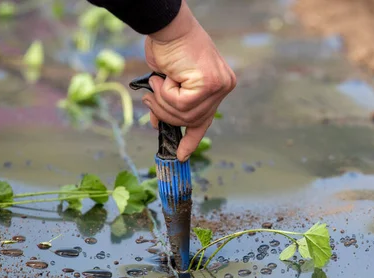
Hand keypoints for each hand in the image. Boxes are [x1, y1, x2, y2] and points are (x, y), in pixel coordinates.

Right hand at [142, 0, 235, 161]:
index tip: (182, 155)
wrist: (167, 26)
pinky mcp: (209, 84)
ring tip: (156, 83)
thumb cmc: (167, 48)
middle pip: (192, 120)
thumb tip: (159, 124)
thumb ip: (171, 105)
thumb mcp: (169, 83)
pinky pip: (180, 104)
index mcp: (219, 85)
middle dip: (165, 113)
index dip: (191, 139)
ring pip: (184, 114)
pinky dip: (164, 93)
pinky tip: (162, 77)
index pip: (205, 119)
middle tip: (150, 98)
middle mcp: (223, 86)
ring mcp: (219, 86)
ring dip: (162, 101)